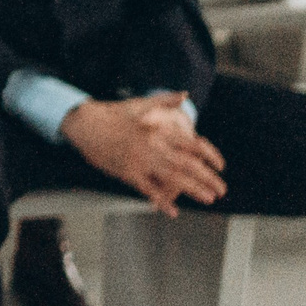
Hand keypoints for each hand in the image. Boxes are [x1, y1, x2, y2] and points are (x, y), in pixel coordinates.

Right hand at [60, 93, 224, 214]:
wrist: (85, 123)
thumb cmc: (113, 113)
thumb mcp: (140, 103)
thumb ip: (165, 99)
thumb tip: (185, 95)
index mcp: (159, 129)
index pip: (193, 144)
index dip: (211, 156)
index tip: (220, 166)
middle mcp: (153, 145)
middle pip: (188, 164)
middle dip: (208, 178)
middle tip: (221, 190)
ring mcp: (141, 160)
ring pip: (173, 178)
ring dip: (193, 190)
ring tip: (208, 198)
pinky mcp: (127, 172)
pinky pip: (148, 190)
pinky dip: (161, 201)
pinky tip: (172, 210)